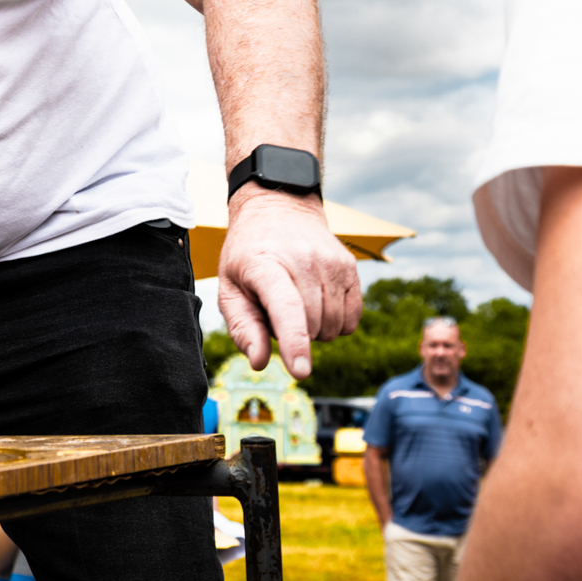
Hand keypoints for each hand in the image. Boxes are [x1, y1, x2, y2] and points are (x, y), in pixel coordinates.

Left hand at [217, 186, 360, 374]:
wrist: (279, 208)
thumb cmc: (248, 255)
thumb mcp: (230, 287)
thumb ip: (242, 327)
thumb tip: (259, 363)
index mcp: (265, 265)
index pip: (286, 308)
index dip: (294, 342)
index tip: (301, 372)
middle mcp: (303, 260)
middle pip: (311, 326)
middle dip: (293, 333)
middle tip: (274, 307)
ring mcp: (331, 262)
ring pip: (333, 328)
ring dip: (313, 328)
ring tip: (294, 299)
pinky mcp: (350, 267)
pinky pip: (352, 320)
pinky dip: (335, 323)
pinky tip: (316, 303)